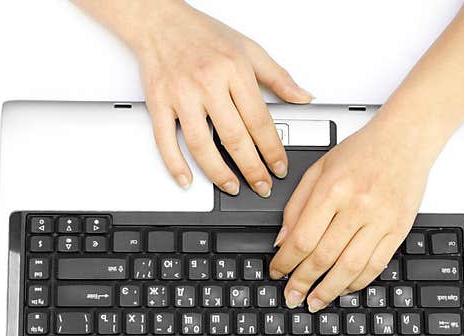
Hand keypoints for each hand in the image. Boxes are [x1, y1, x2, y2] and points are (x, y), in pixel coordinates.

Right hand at [127, 1, 311, 194]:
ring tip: (232, 186)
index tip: (279, 167)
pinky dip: (175, 164)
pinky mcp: (158, 103)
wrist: (159, 20)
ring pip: (202, 145)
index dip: (272, 150)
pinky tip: (187, 179)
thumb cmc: (203, 34)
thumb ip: (278, 77)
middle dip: (252, 169)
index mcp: (234, 70)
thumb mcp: (249, 49)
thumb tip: (304, 97)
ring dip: (219, 173)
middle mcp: (208, 83)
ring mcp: (181, 95)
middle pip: (234, 138)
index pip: (260, 121)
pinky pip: (166, 140)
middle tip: (262, 186)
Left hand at [269, 118, 435, 311]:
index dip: (285, 262)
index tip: (277, 273)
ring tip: (315, 301)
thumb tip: (281, 242)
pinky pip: (376, 265)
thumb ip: (296, 205)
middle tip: (291, 296)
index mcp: (333, 189)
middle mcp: (357, 206)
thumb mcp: (319, 169)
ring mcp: (380, 220)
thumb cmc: (362, 152)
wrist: (406, 139)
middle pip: (323, 257)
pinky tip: (343, 289)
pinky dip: (357, 282)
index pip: (302, 238)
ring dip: (329, 290)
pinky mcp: (399, 229)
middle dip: (302, 282)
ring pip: (350, 267)